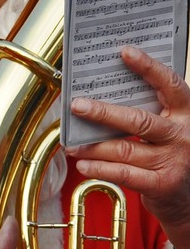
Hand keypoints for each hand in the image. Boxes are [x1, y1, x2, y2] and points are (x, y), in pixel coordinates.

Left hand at [67, 45, 189, 248]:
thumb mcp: (167, 128)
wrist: (189, 197)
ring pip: (125, 148)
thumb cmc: (170, 154)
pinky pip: (124, 173)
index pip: (170, 85)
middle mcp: (182, 135)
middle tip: (76, 105)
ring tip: (71, 144)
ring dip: (92, 146)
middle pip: (139, 119)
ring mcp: (173, 160)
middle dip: (103, 112)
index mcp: (186, 114)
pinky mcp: (161, 183)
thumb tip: (99, 92)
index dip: (149, 67)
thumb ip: (146, 110)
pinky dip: (99, 168)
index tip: (125, 52)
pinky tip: (83, 164)